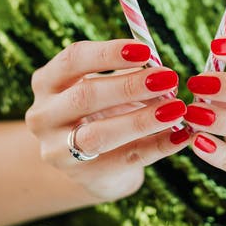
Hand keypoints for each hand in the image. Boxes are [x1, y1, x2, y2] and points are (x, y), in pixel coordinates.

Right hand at [27, 39, 191, 201]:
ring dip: (141, 120)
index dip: (109, 53)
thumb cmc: (102, 110)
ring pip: (99, 135)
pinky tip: (180, 136)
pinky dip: (156, 147)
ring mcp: (58, 150)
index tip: (145, 50)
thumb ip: (131, 74)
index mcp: (48, 82)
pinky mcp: (83, 176)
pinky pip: (124, 160)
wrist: (90, 162)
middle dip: (129, 86)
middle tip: (169, 78)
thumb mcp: (108, 86)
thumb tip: (163, 70)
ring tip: (176, 109)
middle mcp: (44, 115)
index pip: (73, 59)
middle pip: (84, 96)